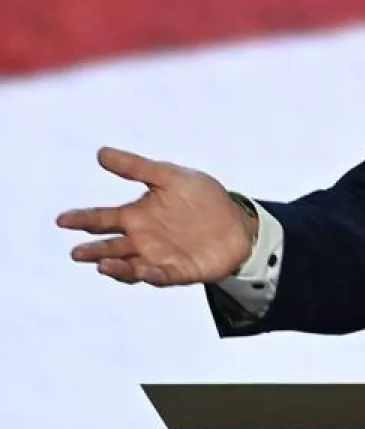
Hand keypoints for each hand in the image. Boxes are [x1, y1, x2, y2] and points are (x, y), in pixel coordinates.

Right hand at [56, 147, 256, 285]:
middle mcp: (142, 240)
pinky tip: (143, 270)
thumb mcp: (171, 177)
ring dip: (115, 266)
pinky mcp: (179, 271)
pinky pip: (161, 275)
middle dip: (93, 250)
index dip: (82, 219)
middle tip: (77, 252)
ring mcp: (158, 257)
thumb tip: (101, 152)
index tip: (63, 219)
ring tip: (100, 264)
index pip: (103, 218)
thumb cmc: (202, 198)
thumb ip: (137, 167)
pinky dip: (150, 273)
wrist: (238, 222)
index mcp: (137, 216)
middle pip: (111, 247)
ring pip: (129, 266)